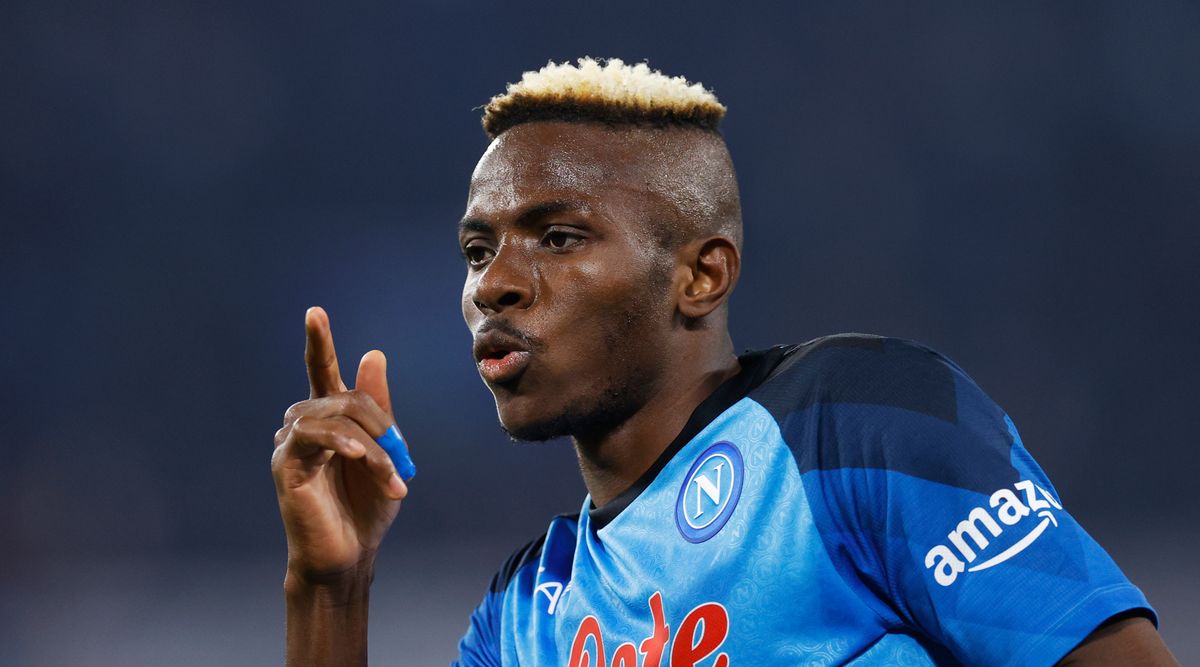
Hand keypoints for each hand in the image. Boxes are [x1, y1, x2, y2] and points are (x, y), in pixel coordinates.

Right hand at [272, 307, 407, 583]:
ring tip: (391, 480)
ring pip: (338, 418)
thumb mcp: (385, 453)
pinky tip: (362, 460)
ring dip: (374, 447)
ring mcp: (291, 443)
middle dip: (384, 428)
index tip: (315, 312)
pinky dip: (345, 444)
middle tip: (403, 465)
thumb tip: (372, 353)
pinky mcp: (285, 464)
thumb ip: (378, 407)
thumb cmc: (364, 507)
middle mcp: (304, 424)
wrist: (349, 555)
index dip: (319, 341)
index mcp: (329, 418)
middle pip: (347, 398)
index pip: (321, 371)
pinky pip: (316, 436)